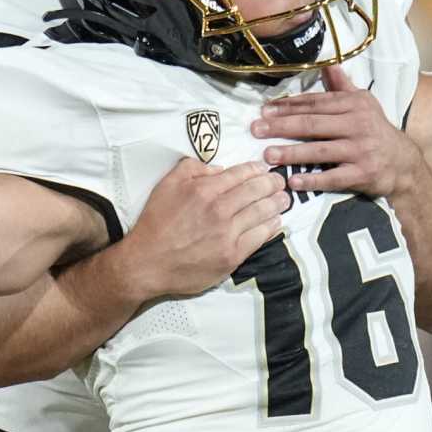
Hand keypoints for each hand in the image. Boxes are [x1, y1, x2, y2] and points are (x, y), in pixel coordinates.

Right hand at [120, 159, 287, 298]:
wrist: (147, 262)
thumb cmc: (156, 222)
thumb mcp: (167, 184)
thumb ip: (192, 168)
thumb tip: (219, 169)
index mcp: (204, 189)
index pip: (241, 174)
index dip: (257, 170)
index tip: (264, 169)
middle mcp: (219, 209)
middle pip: (257, 191)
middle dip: (273, 183)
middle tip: (280, 181)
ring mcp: (228, 234)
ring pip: (262, 213)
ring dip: (277, 203)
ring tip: (284, 199)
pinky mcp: (232, 256)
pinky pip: (259, 238)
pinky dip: (271, 227)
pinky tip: (276, 222)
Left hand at [252, 65, 428, 196]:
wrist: (404, 162)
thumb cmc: (376, 130)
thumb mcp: (364, 104)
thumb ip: (342, 86)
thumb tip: (328, 64)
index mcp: (354, 105)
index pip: (316, 104)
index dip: (288, 106)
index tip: (264, 110)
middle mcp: (358, 125)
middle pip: (313, 124)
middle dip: (282, 126)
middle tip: (256, 129)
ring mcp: (360, 150)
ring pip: (321, 151)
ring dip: (292, 153)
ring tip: (268, 155)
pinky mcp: (363, 173)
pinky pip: (334, 178)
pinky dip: (314, 180)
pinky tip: (293, 181)